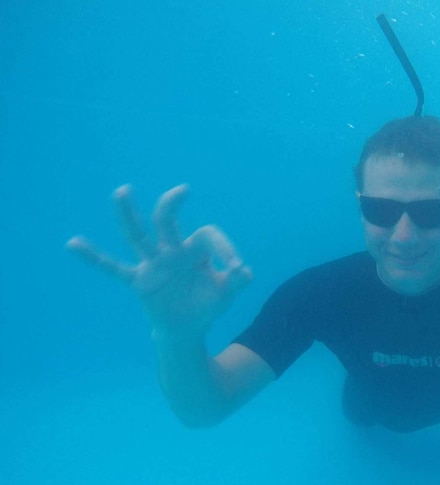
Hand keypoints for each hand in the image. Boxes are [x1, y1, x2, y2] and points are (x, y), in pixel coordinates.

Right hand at [67, 185, 252, 340]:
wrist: (187, 328)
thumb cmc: (208, 305)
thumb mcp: (226, 295)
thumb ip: (236, 282)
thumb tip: (244, 271)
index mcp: (196, 250)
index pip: (207, 235)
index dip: (224, 247)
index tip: (236, 268)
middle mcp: (172, 250)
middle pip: (167, 221)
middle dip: (172, 205)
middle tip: (183, 191)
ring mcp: (153, 264)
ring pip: (137, 235)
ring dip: (129, 214)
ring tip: (122, 191)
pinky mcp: (139, 281)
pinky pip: (113, 268)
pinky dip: (94, 258)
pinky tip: (73, 243)